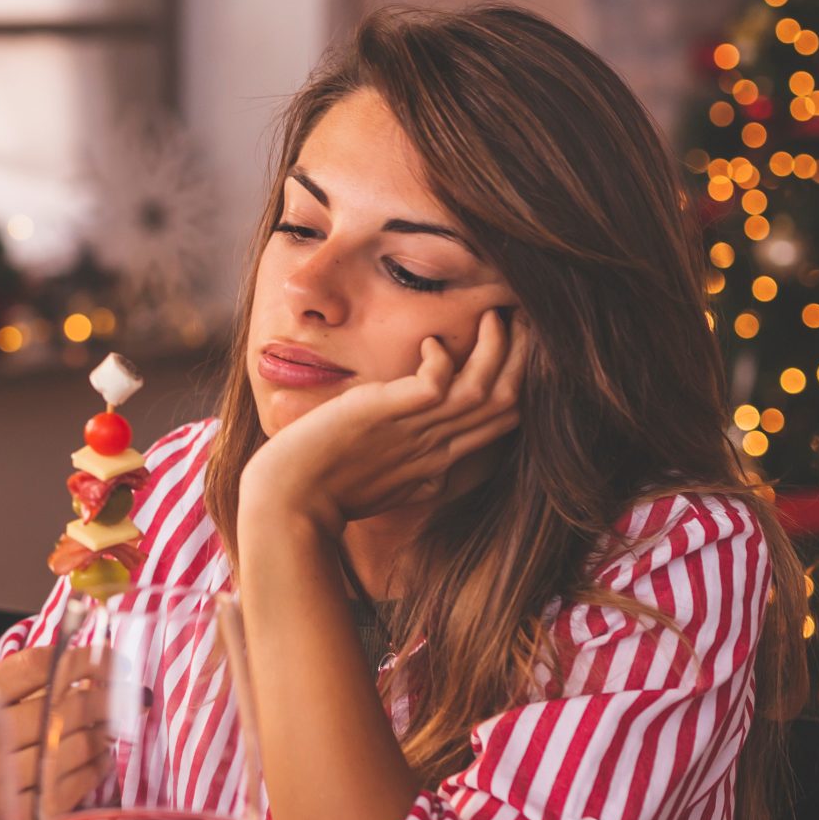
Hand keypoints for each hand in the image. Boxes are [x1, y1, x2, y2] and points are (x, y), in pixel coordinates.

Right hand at [0, 647, 109, 819]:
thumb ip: (13, 686)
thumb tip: (80, 664)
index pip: (31, 669)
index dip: (78, 660)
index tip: (108, 659)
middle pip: (52, 711)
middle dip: (98, 699)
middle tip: (125, 693)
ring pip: (62, 752)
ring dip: (99, 736)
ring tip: (113, 726)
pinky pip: (62, 791)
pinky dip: (90, 773)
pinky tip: (101, 760)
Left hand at [239, 308, 528, 543]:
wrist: (290, 504)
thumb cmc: (325, 493)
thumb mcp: (387, 488)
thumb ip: (416, 477)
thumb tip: (433, 478)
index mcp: (436, 464)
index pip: (499, 425)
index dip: (518, 387)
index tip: (521, 355)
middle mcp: (436, 450)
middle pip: (505, 405)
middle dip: (524, 361)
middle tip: (528, 323)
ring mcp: (415, 434)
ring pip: (483, 392)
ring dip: (496, 349)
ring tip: (496, 315)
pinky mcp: (387, 415)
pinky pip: (437, 384)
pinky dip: (443, 360)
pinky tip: (432, 343)